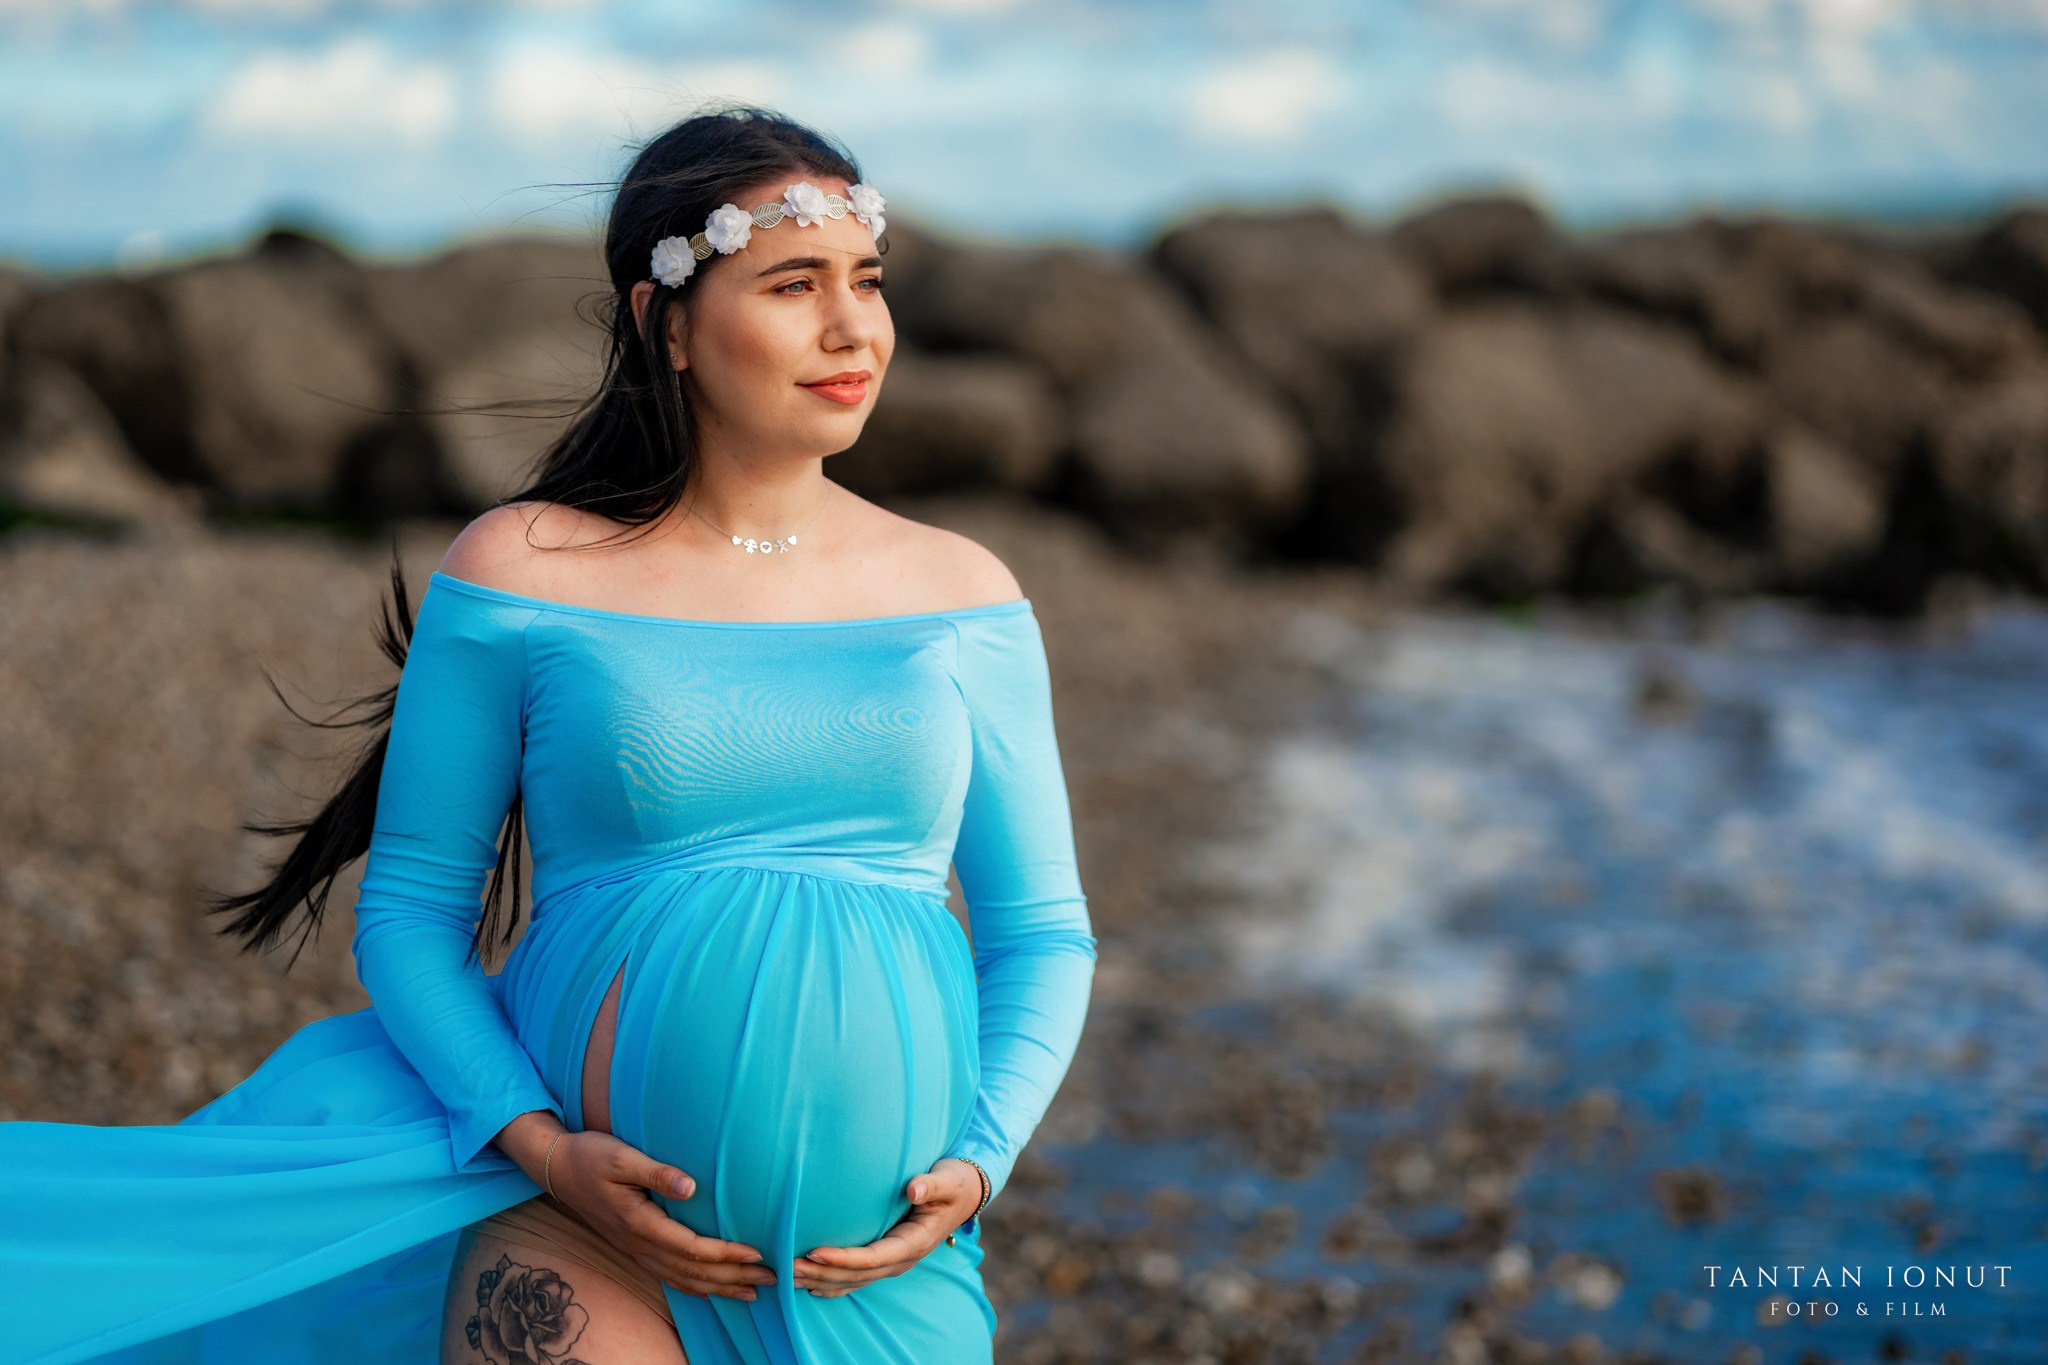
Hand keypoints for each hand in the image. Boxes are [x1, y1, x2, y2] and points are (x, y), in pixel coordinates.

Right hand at [546, 1129, 778, 1302]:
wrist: (556, 1168)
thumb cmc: (591, 1156)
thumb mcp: (621, 1156)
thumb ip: (656, 1172)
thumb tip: (690, 1186)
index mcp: (639, 1223)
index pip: (691, 1247)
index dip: (725, 1254)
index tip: (757, 1253)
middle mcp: (638, 1243)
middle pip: (692, 1270)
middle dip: (733, 1277)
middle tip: (772, 1278)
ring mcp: (634, 1249)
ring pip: (682, 1278)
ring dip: (718, 1287)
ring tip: (752, 1291)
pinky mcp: (633, 1246)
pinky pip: (666, 1275)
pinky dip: (692, 1287)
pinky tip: (709, 1292)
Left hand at [793, 1157, 980, 1297]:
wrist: (965, 1193)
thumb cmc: (954, 1182)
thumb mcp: (949, 1180)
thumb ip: (932, 1184)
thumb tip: (914, 1188)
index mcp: (915, 1243)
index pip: (873, 1257)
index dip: (843, 1258)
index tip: (814, 1252)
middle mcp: (903, 1259)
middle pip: (857, 1275)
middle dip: (822, 1274)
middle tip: (786, 1267)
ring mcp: (895, 1262)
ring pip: (854, 1280)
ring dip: (821, 1281)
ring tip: (788, 1277)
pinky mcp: (888, 1258)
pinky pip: (858, 1278)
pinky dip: (834, 1284)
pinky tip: (811, 1287)